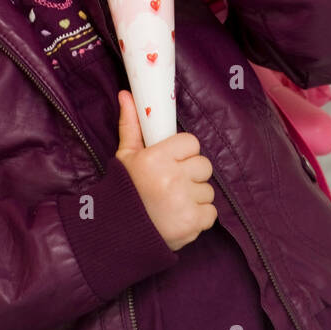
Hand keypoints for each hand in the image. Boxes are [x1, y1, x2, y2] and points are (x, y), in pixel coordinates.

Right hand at [116, 91, 216, 250]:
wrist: (119, 234)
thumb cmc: (124, 190)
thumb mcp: (126, 156)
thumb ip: (131, 125)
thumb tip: (127, 95)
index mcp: (157, 158)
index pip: (192, 143)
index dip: (183, 152)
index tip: (171, 161)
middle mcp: (172, 178)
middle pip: (203, 165)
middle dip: (191, 174)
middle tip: (172, 183)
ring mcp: (184, 202)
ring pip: (208, 190)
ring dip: (195, 196)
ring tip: (174, 202)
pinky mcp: (192, 223)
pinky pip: (211, 212)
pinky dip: (200, 216)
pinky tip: (181, 216)